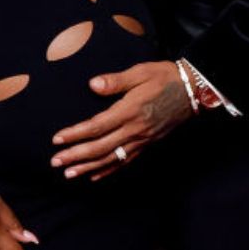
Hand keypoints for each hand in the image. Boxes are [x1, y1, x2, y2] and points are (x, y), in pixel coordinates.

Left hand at [50, 61, 193, 180]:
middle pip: (100, 148)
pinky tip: (95, 177)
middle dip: (76, 156)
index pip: (97, 127)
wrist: (193, 91)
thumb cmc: (164, 77)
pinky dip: (109, 170)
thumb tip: (92, 85)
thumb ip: (116, 80)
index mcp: (130, 111)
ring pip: (111, 159)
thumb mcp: (140, 72)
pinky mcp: (147, 144)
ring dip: (88, 168)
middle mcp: (135, 130)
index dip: (75, 134)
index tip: (57, 140)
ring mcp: (142, 140)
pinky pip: (125, 162)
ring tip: (69, 174)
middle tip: (55, 162)